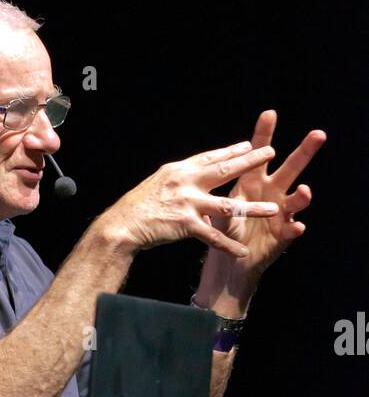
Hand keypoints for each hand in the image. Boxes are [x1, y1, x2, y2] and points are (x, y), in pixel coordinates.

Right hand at [101, 138, 280, 260]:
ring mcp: (188, 203)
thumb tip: (191, 178)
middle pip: (224, 170)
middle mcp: (186, 182)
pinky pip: (213, 236)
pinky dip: (228, 245)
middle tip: (270, 153)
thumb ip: (178, 181)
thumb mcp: (158, 184)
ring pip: (228, 205)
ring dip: (253, 208)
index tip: (249, 145)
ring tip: (274, 209)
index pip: (210, 157)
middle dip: (249, 162)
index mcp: (179, 170)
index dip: (231, 151)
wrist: (121, 226)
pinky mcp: (186, 225)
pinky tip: (242, 251)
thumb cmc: (136, 208)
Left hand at [202, 110, 325, 282]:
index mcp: (253, 181)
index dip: (264, 135)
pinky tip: (297, 227)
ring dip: (302, 196)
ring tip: (304, 191)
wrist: (230, 258)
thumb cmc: (225, 227)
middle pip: (290, 168)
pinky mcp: (284, 233)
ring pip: (296, 199)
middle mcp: (272, 191)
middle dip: (304, 152)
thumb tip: (214, 182)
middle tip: (318, 134)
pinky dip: (294, 228)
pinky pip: (292, 229)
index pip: (259, 154)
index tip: (269, 114)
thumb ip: (221, 197)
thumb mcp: (219, 210)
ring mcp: (281, 211)